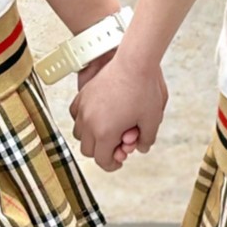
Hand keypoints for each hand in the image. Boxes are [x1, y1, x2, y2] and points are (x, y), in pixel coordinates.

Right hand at [72, 49, 166, 172]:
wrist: (134, 62)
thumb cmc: (144, 90)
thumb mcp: (152, 120)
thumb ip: (146, 140)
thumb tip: (140, 148)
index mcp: (105, 133)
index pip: (102, 160)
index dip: (112, 165)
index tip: (120, 161)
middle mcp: (89, 123)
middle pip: (88, 150)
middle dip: (102, 151)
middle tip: (118, 145)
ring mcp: (83, 108)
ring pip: (79, 133)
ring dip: (91, 136)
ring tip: (108, 129)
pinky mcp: (82, 95)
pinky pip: (75, 114)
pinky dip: (83, 119)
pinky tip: (97, 115)